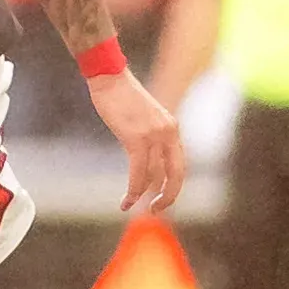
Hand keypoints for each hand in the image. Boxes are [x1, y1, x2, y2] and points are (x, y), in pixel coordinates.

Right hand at [91, 66, 186, 214]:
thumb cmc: (121, 97)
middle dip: (167, 197)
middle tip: (155, 210)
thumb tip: (146, 160)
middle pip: (175, 174)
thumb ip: (150, 137)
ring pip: (154, 176)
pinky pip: (139, 172)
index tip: (161, 199)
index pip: (179, 165)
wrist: (109, 78)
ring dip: (142, 195)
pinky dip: (133, 190)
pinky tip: (127, 200)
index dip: (173, 186)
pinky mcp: (136, 138)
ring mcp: (154, 135)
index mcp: (172, 128)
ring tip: (131, 205)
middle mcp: (168, 132)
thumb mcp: (143, 118)